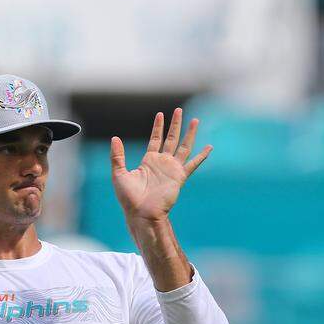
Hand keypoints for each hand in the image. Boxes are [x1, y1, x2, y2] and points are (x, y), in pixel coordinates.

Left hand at [109, 108, 211, 224]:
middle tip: (178, 110)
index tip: (160, 114)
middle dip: (175, 125)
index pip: (155, 139)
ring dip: (190, 134)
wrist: (141, 213)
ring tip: (195, 120)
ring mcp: (172, 169)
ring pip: (184, 147)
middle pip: (171, 139)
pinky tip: (209, 148)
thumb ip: (117, 156)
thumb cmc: (129, 198)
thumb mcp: (119, 174)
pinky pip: (193, 164)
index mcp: (148, 161)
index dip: (158, 127)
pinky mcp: (179, 177)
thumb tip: (114, 138)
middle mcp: (162, 163)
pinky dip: (201, 156)